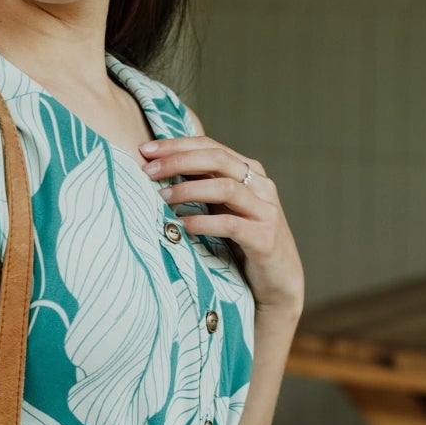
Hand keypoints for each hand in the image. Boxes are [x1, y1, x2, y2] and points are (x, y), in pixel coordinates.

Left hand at [140, 136, 303, 317]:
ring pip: (225, 188)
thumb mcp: (224, 207)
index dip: (177, 145)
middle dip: (179, 161)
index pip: (211, 146)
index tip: (146, 149)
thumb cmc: (245, 241)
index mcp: (250, 172)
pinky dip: (203, 222)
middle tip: (148, 170)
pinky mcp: (265, 238)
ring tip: (161, 197)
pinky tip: (182, 225)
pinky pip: (231, 225)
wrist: (279, 279)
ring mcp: (265, 211)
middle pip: (217, 159)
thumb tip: (161, 169)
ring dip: (189, 190)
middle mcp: (261, 185)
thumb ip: (204, 186)